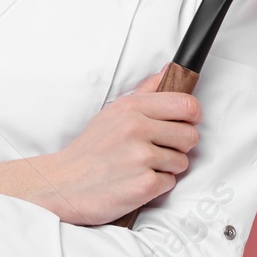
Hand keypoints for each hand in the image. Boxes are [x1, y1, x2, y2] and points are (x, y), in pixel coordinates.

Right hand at [0, 69, 201, 225]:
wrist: (64, 183)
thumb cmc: (91, 149)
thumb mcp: (113, 112)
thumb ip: (146, 92)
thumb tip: (170, 71)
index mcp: (131, 108)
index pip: (187, 105)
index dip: (192, 116)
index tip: (183, 123)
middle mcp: (137, 129)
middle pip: (191, 135)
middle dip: (179, 146)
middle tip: (157, 149)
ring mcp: (141, 157)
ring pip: (183, 161)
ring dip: (166, 167)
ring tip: (141, 165)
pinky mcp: (144, 184)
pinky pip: (170, 183)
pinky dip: (156, 185)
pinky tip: (136, 179)